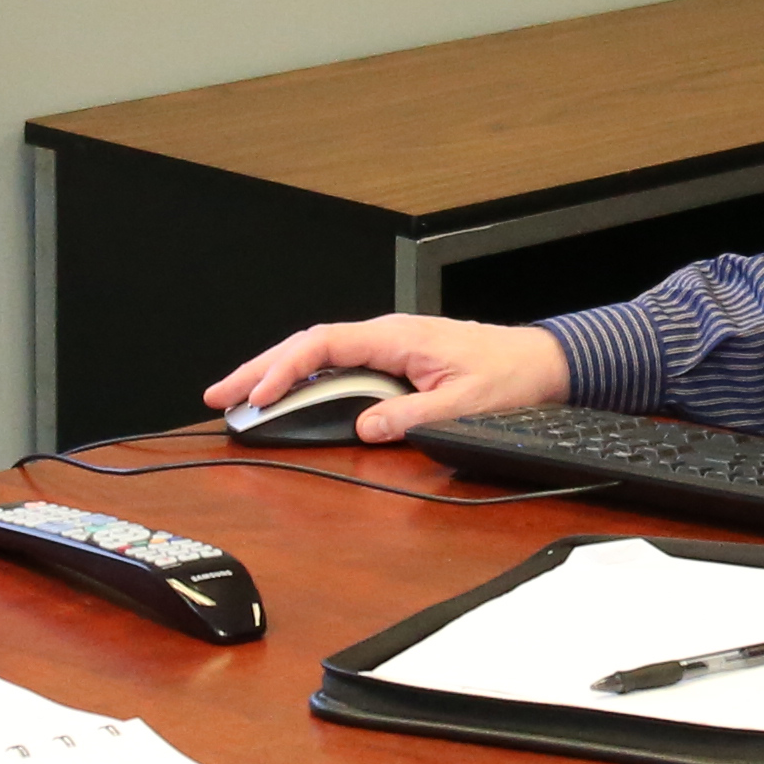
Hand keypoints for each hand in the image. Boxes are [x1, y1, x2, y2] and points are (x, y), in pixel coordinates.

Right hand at [197, 314, 567, 443]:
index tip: (258, 396)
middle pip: (307, 346)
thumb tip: (366, 428)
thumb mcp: (463, 403)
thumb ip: (412, 416)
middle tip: (219, 395)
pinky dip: (305, 379)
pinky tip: (284, 395)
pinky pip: (337, 365)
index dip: (284, 369)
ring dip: (276, 374)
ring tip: (237, 399)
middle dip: (259, 369)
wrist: (545, 363)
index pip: (324, 344)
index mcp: (397, 337)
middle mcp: (386, 336)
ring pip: (317, 354)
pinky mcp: (394, 361)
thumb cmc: (511, 376)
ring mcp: (387, 347)